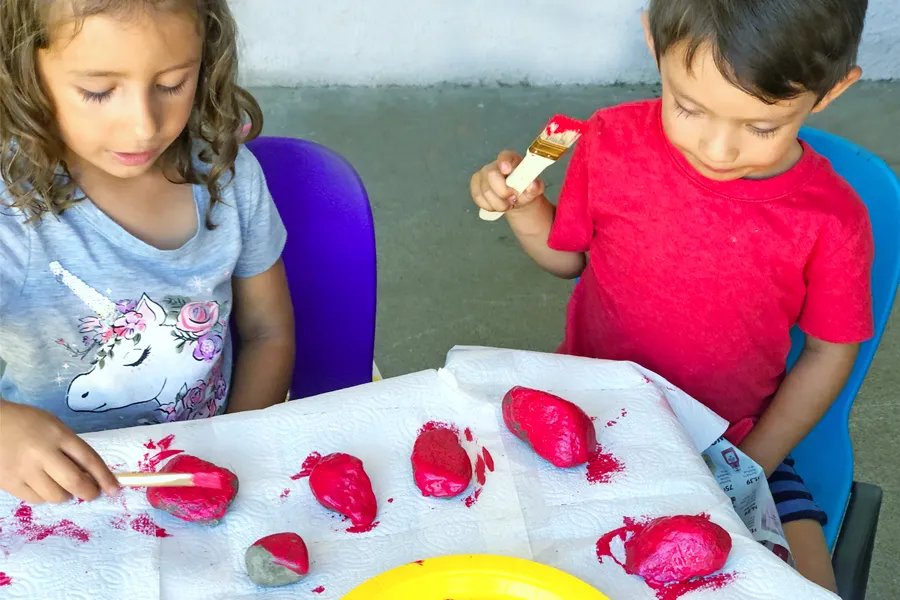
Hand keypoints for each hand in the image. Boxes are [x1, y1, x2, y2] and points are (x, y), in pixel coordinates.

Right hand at [0, 400, 118, 502]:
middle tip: (92, 494)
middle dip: (89, 492)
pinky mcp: (9, 482)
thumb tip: (91, 474)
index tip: (114, 489)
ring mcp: (24, 470)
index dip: (104, 477)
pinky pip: (35, 499)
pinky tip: (44, 486)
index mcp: (58, 435)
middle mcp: (42, 453)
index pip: (89, 459)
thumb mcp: (55, 427)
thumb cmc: (27, 423)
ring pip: (55, 495)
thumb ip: (71, 447)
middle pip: (74, 482)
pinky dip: (45, 496)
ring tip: (63, 486)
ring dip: (66, 495)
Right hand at [470, 150, 545, 213]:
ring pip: (485, 191)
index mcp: (510, 160)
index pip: (505, 157)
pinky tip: (497, 205)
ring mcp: (482, 175)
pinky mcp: (475, 185)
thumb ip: (535, 186)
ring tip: (508, 204)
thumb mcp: (534, 189)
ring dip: (498, 203)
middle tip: (513, 198)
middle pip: (491, 175)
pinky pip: (478, 198)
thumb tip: (533, 185)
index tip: (507, 170)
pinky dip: (489, 206)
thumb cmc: (525, 190)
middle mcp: (494, 165)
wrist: (515, 199)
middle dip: (502, 191)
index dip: (505, 162)